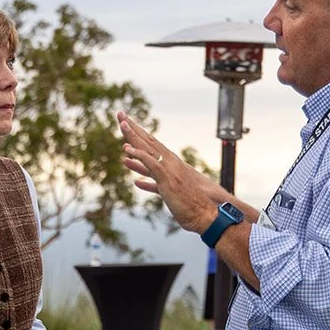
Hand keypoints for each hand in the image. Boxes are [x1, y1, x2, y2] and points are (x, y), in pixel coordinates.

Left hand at [118, 112, 224, 234]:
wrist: (208, 214)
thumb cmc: (191, 206)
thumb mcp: (168, 192)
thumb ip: (153, 185)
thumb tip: (138, 182)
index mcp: (170, 164)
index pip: (151, 145)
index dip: (138, 134)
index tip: (126, 123)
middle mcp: (170, 163)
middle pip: (148, 142)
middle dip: (133, 128)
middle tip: (120, 114)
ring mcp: (170, 170)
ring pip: (149, 149)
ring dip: (134, 136)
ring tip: (122, 124)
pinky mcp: (169, 180)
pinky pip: (152, 165)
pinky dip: (140, 156)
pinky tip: (127, 149)